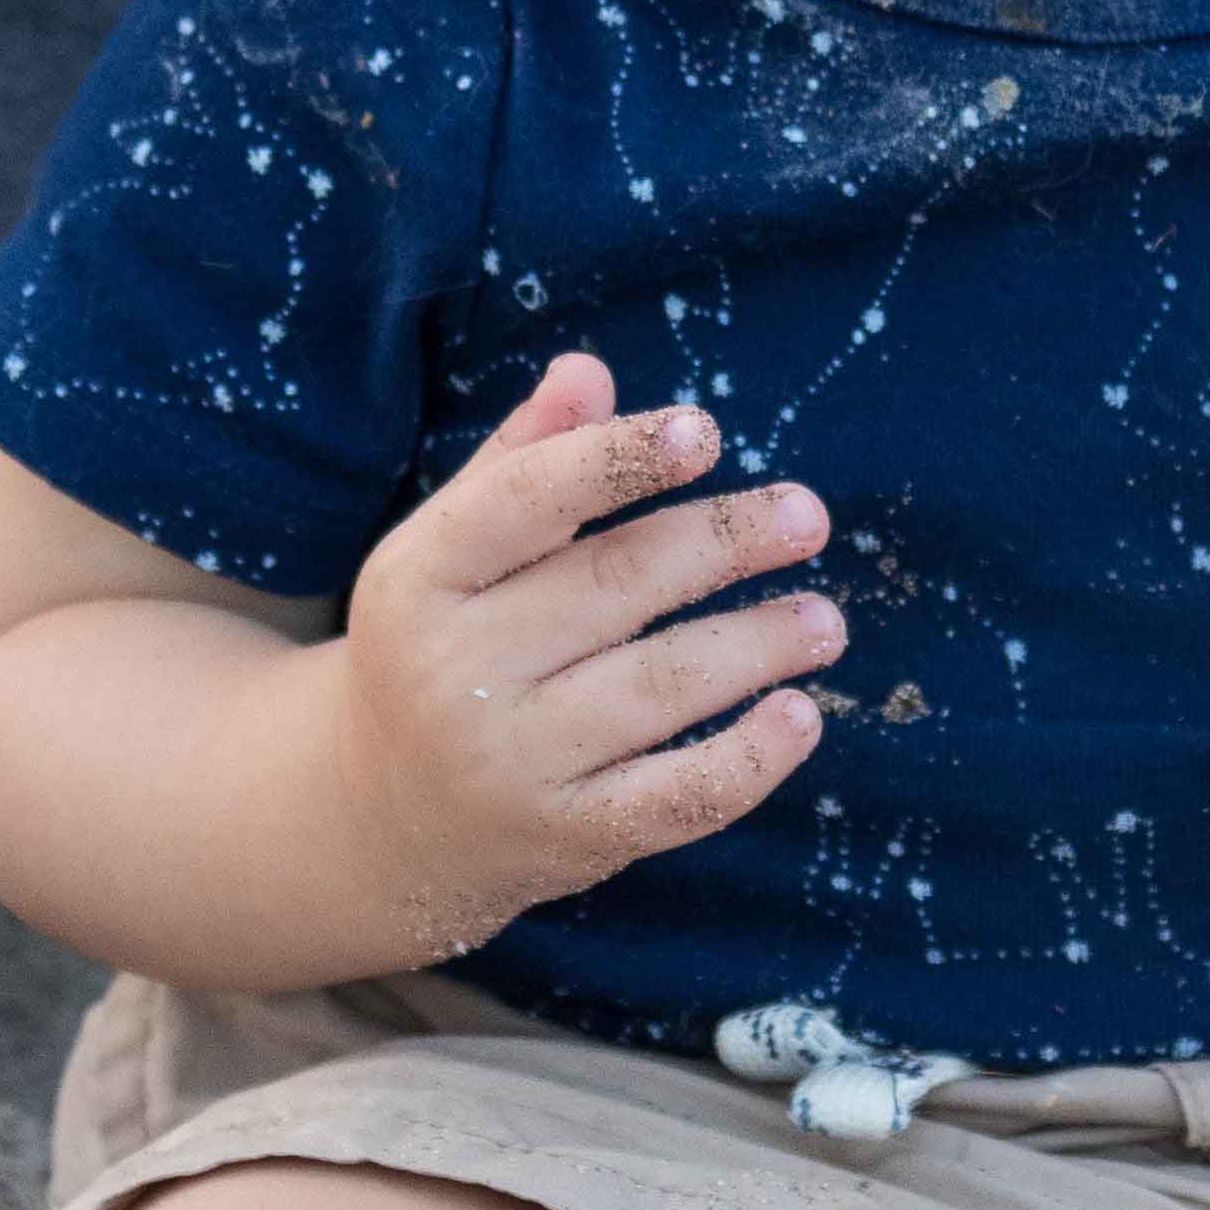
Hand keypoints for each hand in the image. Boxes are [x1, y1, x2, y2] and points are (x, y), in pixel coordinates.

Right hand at [334, 356, 843, 963]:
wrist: (385, 817)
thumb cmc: (442, 647)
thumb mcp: (452, 550)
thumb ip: (524, 461)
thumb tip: (590, 373)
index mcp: (420, 577)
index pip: (525, 502)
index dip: (618, 461)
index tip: (705, 433)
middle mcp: (456, 670)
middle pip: (614, 587)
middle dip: (722, 545)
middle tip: (809, 516)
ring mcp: (512, 761)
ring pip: (659, 687)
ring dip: (756, 645)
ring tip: (824, 620)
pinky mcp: (568, 836)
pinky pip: (675, 798)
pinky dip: (747, 760)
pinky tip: (801, 717)